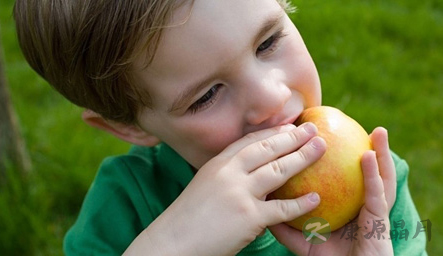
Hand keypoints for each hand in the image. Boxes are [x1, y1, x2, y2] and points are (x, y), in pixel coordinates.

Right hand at [124, 123, 326, 255]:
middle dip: (293, 137)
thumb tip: (249, 171)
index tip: (290, 125)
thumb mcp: (204, 185)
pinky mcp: (248, 217)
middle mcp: (229, 172)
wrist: (172, 241)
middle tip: (313, 129)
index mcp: (217, 164)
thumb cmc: (188, 217)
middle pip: (267, 148)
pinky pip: (281, 208)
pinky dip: (300, 203)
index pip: (250, 141)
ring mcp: (239, 193)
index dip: (272, 132)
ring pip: (278, 170)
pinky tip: (316, 197)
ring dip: (303, 157)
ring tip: (321, 148)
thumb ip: (226, 175)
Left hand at [269, 127, 396, 255]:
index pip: (340, 177)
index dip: (331, 156)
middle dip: (359, 147)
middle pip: (358, 172)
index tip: (317, 133)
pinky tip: (368, 155)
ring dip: (380, 153)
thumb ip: (285, 224)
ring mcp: (373, 213)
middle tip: (347, 125)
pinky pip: (376, 196)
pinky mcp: (380, 222)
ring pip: (379, 178)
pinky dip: (373, 175)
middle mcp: (360, 205)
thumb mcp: (303, 241)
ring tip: (378, 132)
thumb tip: (262, 203)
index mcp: (346, 206)